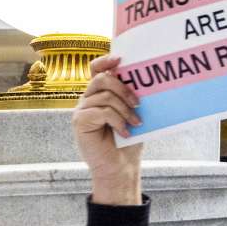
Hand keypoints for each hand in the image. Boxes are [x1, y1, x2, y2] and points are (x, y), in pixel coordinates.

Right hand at [73, 56, 143, 205]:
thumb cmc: (128, 140)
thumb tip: (146, 78)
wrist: (120, 166)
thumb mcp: (133, 114)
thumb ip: (132, 96)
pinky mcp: (80, 122)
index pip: (96, 69)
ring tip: (136, 122)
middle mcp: (88, 99)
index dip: (105, 61)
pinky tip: (126, 132)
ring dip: (125, 109)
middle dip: (124, 88)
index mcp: (100, 94)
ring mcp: (82, 110)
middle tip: (139, 104)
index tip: (121, 60)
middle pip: (102, 79)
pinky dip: (118, 121)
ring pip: (105, 96)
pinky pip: (101, 111)